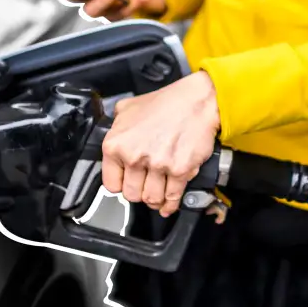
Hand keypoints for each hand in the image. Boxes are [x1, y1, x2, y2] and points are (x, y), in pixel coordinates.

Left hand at [101, 72, 220, 217]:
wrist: (196, 101)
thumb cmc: (166, 103)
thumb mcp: (128, 108)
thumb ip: (116, 126)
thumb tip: (114, 138)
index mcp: (116, 144)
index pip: (111, 184)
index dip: (121, 185)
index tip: (127, 183)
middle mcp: (134, 157)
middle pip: (132, 194)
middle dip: (139, 193)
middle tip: (145, 187)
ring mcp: (158, 165)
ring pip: (151, 199)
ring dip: (155, 200)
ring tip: (157, 195)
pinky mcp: (180, 171)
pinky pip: (172, 197)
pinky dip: (170, 205)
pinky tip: (169, 205)